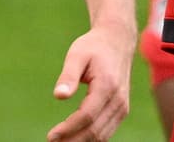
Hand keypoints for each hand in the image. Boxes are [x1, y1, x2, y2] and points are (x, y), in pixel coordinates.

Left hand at [45, 24, 134, 140]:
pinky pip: (106, 131)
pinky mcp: (121, 110)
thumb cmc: (93, 47)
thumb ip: (68, 76)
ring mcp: (122, 107)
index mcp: (107, 86)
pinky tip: (75, 139)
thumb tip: (58, 96)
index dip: (69, 129)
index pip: (87, 116)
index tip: (51, 136)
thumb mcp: (76, 55)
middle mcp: (118, 100)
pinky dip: (91, 138)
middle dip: (73, 140)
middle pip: (95, 130)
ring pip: (102, 135)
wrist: (117, 42)